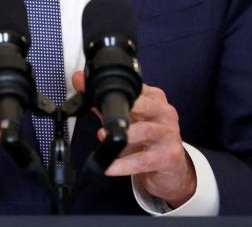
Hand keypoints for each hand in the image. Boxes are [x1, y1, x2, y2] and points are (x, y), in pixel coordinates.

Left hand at [73, 71, 195, 206]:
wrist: (171, 169)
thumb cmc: (147, 139)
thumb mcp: (127, 119)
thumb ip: (104, 103)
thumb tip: (79, 81)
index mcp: (155, 99)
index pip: (136, 89)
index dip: (115, 90)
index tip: (93, 90)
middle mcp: (164, 113)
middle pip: (144, 105)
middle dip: (123, 108)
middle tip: (103, 115)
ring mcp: (168, 135)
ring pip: (145, 131)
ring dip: (123, 135)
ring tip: (104, 137)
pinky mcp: (167, 157)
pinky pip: (142, 160)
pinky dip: (123, 164)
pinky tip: (109, 167)